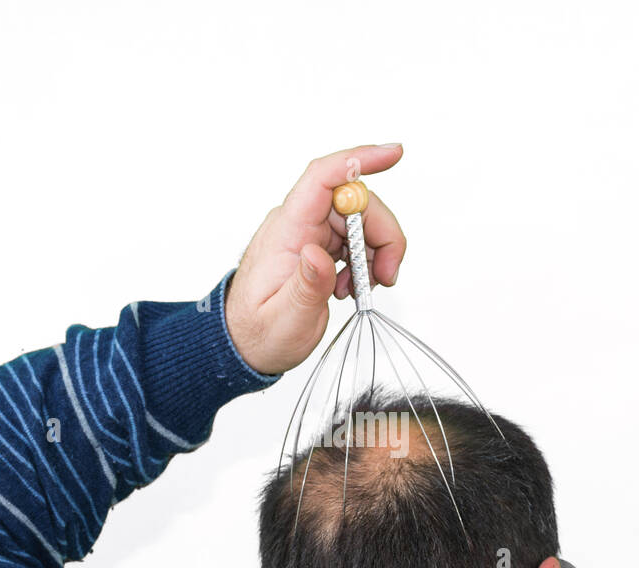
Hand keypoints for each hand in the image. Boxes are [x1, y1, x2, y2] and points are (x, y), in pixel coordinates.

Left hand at [224, 144, 406, 375]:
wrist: (245, 343)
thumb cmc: (260, 333)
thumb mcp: (285, 320)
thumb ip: (306, 288)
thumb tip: (318, 254)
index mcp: (286, 231)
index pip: (322, 178)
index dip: (359, 160)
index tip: (393, 153)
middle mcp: (298, 224)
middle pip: (355, 202)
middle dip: (382, 235)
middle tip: (386, 276)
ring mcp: (308, 232)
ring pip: (360, 221)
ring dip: (373, 254)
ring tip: (359, 290)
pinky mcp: (317, 244)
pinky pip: (353, 239)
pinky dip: (364, 262)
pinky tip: (349, 288)